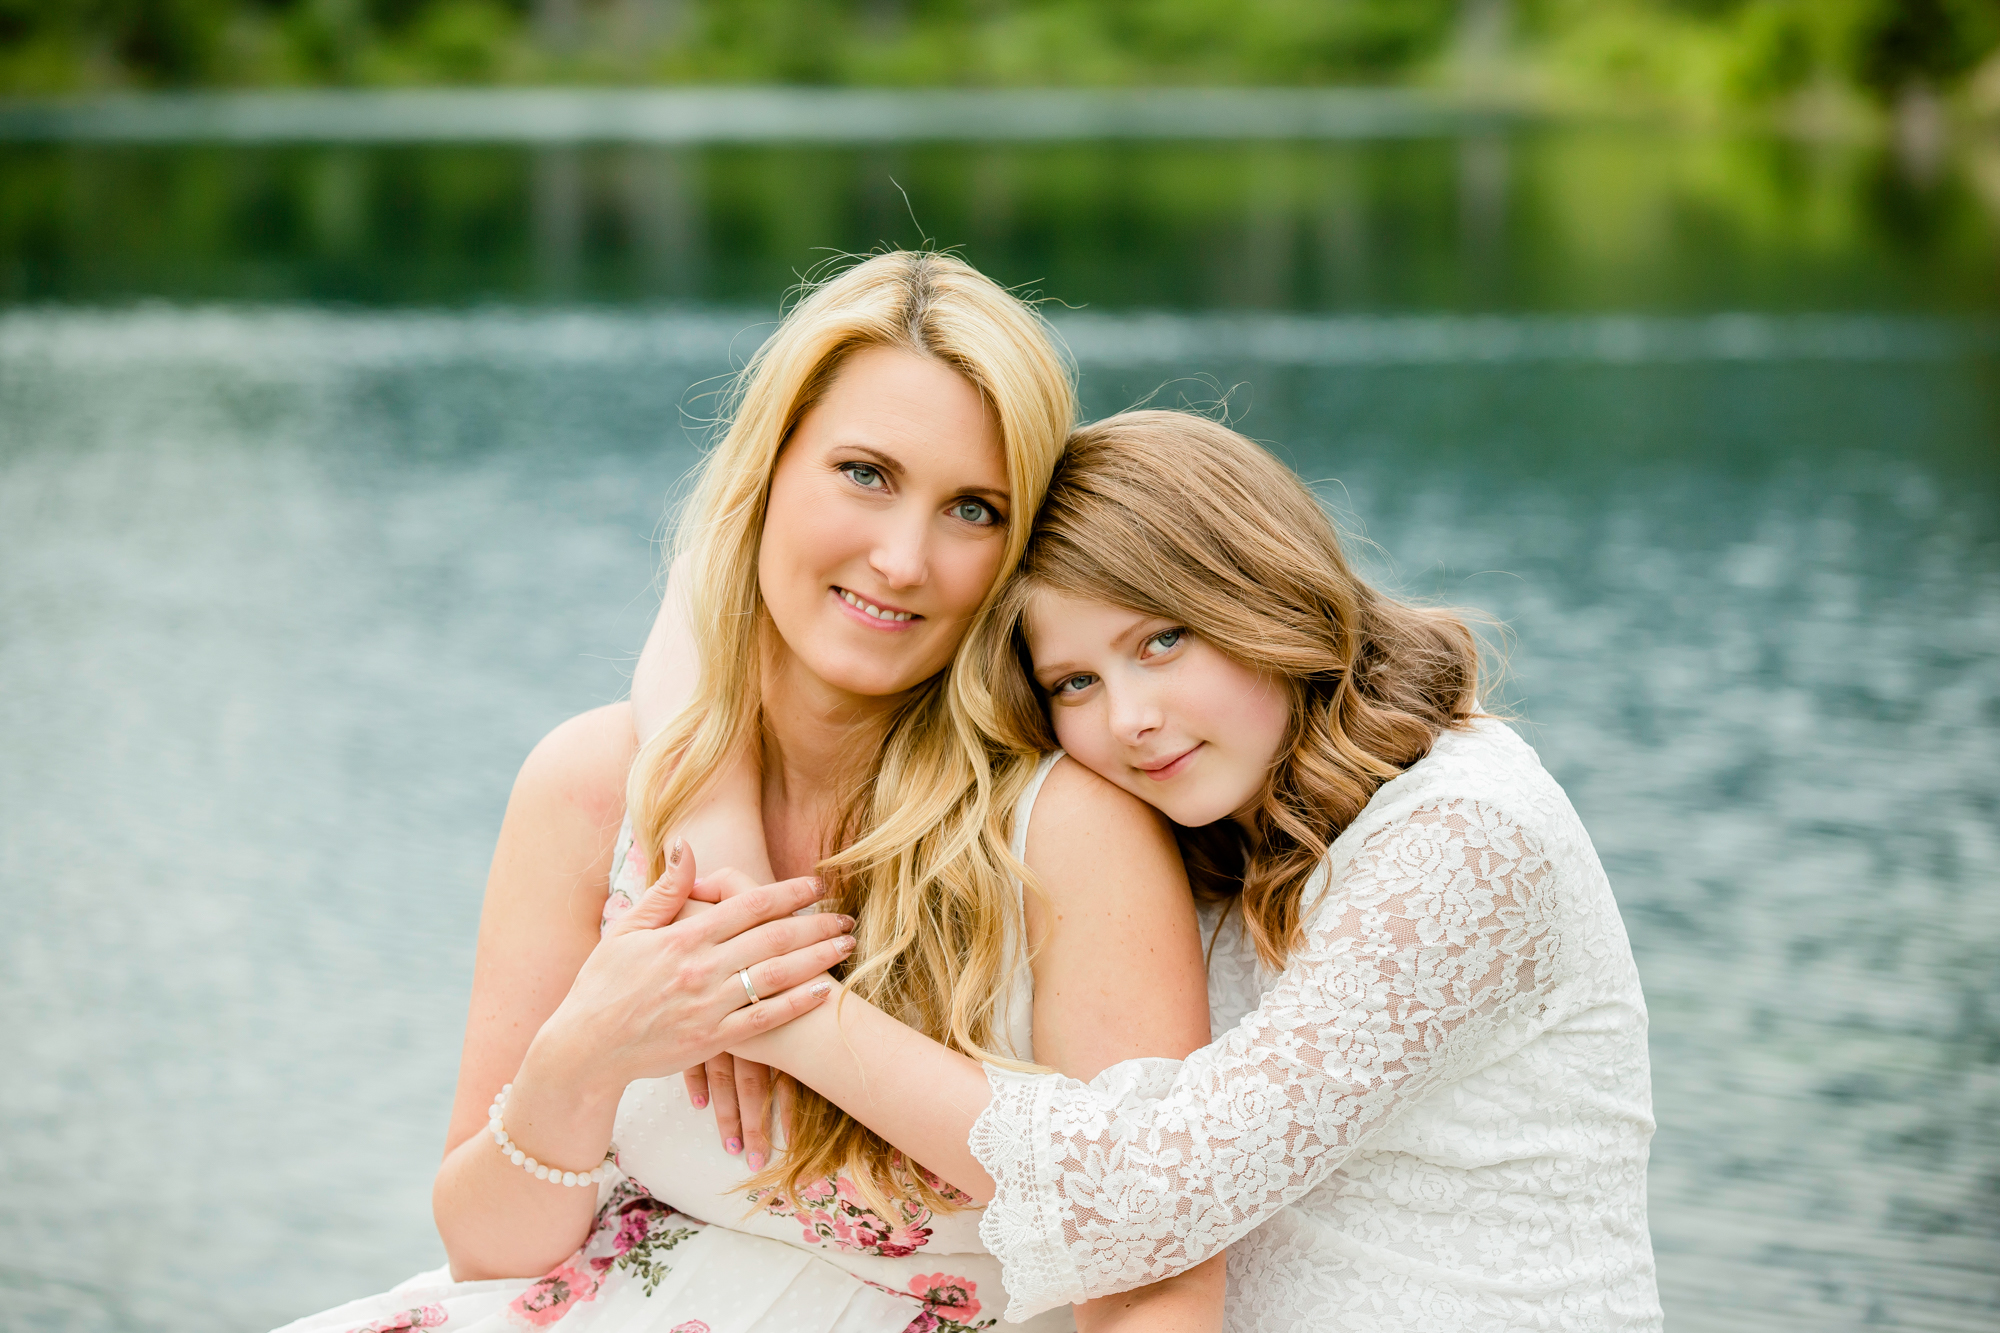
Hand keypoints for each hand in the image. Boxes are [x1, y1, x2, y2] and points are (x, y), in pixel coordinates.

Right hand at [533, 841, 855, 1093]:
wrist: (585, 1048)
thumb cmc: (603, 985)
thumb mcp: (627, 930)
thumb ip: (665, 890)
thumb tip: (687, 846)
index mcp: (683, 936)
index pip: (748, 904)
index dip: (788, 892)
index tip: (817, 884)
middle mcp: (701, 968)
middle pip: (773, 937)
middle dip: (816, 923)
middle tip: (847, 916)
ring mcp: (709, 1006)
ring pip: (776, 975)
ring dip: (817, 958)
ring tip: (847, 946)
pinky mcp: (712, 1040)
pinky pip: (764, 1019)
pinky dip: (797, 1003)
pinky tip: (825, 990)